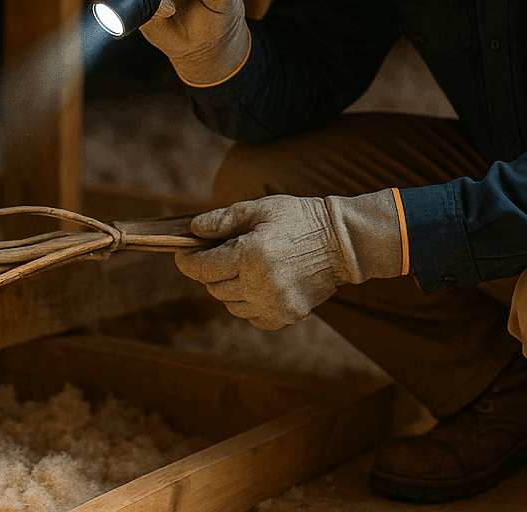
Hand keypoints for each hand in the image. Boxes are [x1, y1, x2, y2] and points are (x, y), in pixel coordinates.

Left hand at [174, 191, 404, 328]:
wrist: (342, 242)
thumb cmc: (299, 219)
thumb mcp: (259, 209)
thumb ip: (223, 220)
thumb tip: (193, 231)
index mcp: (250, 255)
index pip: (202, 268)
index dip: (188, 261)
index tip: (184, 254)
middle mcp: (259, 285)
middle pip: (213, 287)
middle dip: (210, 271)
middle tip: (218, 255)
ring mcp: (274, 304)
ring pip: (230, 304)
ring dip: (228, 287)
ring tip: (243, 267)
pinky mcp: (286, 316)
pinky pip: (251, 316)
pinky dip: (248, 302)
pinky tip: (260, 283)